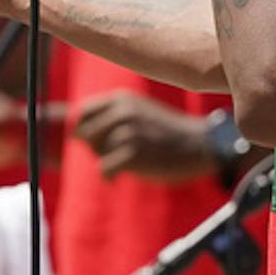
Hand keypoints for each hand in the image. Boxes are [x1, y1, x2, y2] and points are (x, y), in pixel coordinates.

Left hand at [72, 91, 211, 182]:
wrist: (201, 145)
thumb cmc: (168, 132)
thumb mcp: (140, 112)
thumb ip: (111, 116)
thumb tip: (74, 133)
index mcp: (123, 99)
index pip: (82, 112)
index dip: (85, 128)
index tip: (97, 140)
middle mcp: (122, 111)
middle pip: (84, 133)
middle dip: (95, 146)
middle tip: (117, 153)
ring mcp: (128, 132)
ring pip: (97, 152)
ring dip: (108, 160)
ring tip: (131, 160)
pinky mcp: (133, 153)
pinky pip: (104, 169)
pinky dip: (110, 175)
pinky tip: (122, 175)